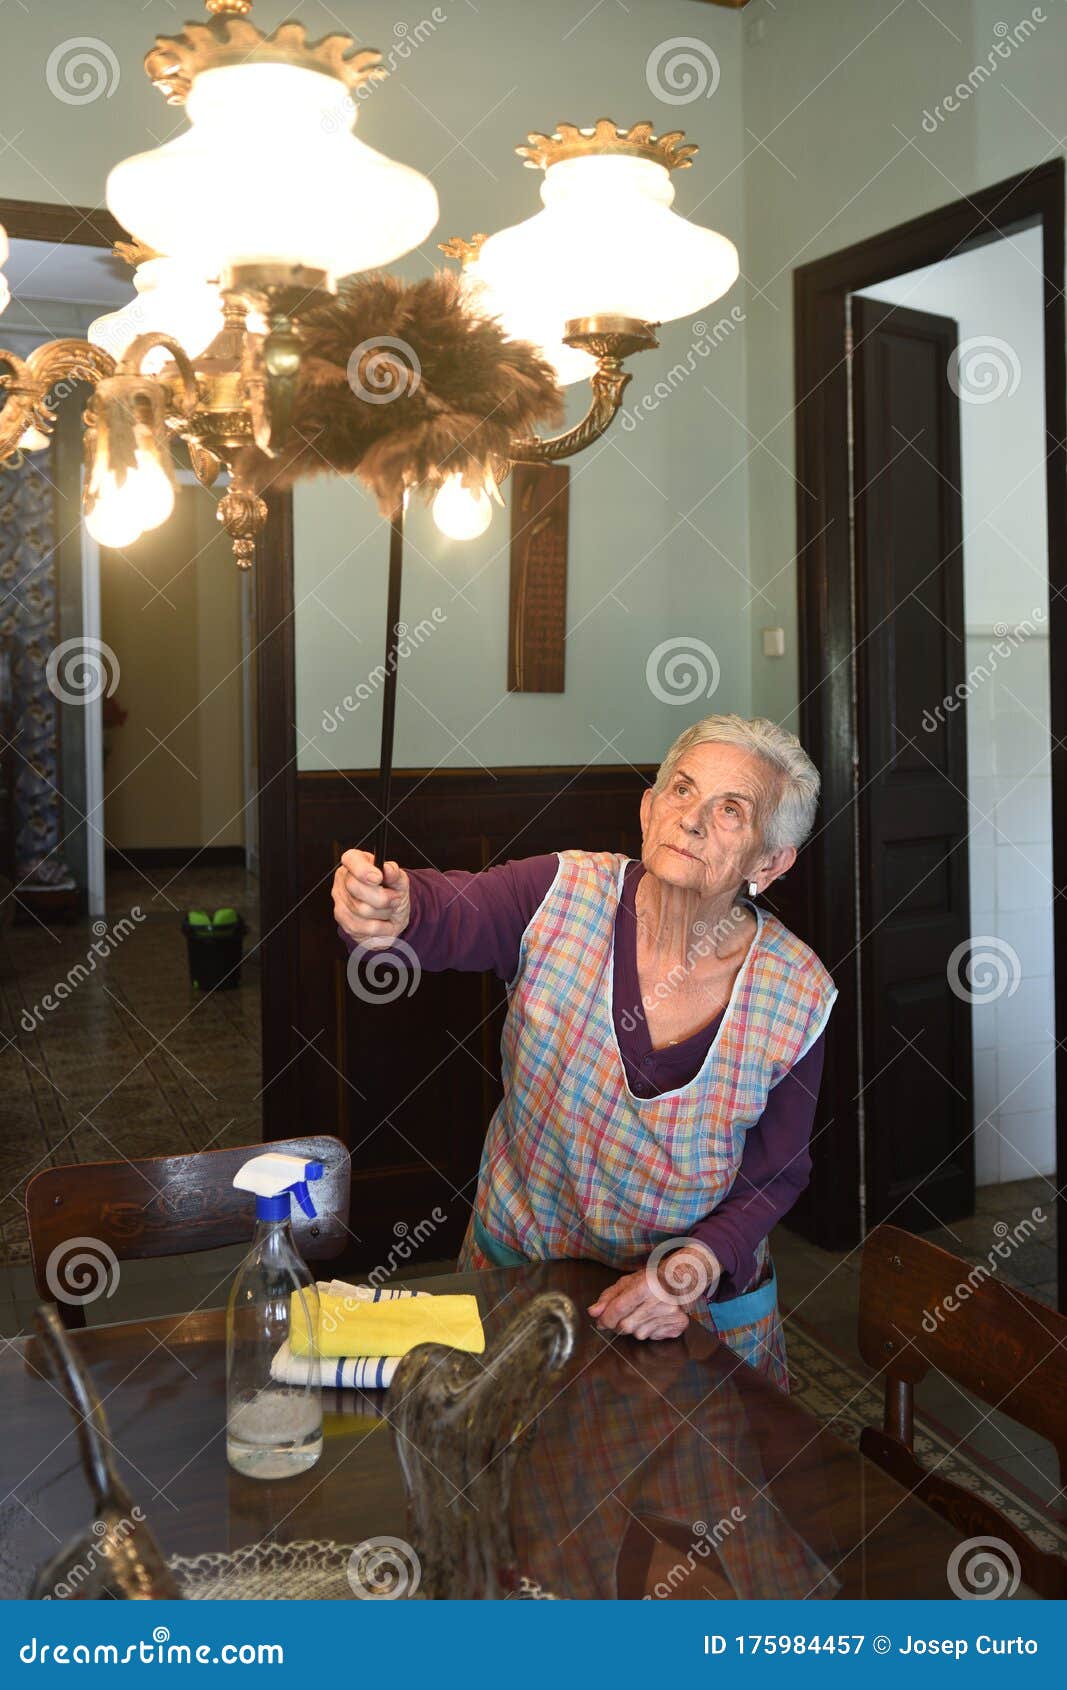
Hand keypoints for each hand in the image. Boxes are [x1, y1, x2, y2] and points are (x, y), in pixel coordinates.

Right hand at [331, 848, 410, 948]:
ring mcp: (341, 902)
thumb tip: (388, 869)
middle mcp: (343, 880)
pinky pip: (364, 927)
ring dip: (384, 912)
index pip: (350, 859)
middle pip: (355, 888)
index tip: (379, 877)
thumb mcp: (399, 880)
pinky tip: (384, 922)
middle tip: (395, 898)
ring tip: (390, 910)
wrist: (393, 916)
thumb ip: (395, 873)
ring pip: (362, 910)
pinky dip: (381, 927)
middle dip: (382, 896)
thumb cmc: (393, 893)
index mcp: (355, 862)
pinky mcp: (344, 922)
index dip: (363, 869)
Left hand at [587, 1244, 720, 1341]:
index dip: (606, 1318)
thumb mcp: (627, 1282)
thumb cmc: (650, 1280)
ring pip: (639, 1334)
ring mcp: (672, 1313)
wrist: (680, 1279)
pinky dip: (650, 1331)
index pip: (619, 1308)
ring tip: (642, 1314)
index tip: (601, 1322)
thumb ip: (608, 1297)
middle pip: (626, 1326)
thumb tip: (593, 1312)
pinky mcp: (680, 1324)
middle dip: (619, 1325)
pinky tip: (654, 1319)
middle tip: (623, 1316)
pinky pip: (654, 1337)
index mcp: (646, 1285)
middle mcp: (661, 1300)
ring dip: (635, 1328)